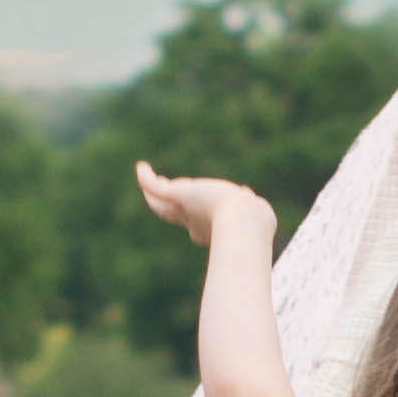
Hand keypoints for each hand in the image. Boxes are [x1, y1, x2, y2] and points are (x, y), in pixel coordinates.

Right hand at [136, 163, 270, 250]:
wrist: (242, 221)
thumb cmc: (253, 221)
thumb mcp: (256, 212)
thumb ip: (251, 204)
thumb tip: (246, 193)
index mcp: (211, 229)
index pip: (196, 222)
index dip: (194, 218)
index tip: (194, 220)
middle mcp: (194, 222)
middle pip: (174, 213)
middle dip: (167, 205)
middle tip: (162, 191)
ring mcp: (185, 210)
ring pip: (160, 202)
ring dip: (151, 189)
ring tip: (144, 174)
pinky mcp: (179, 196)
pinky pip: (156, 188)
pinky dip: (147, 179)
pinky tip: (141, 167)